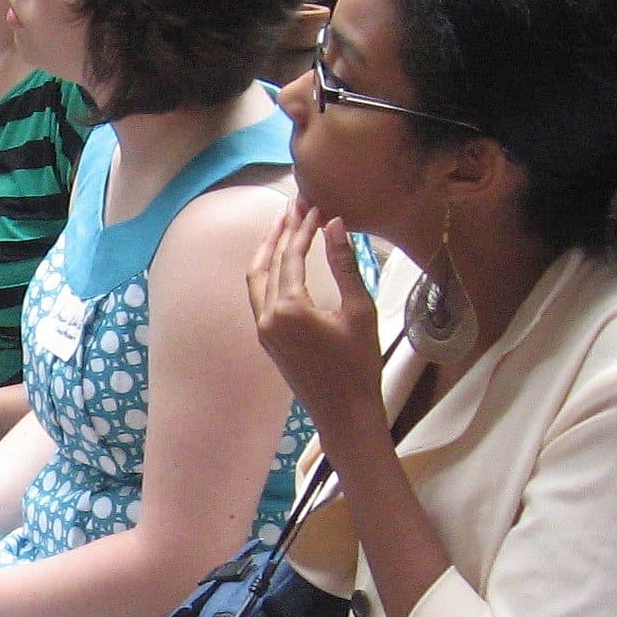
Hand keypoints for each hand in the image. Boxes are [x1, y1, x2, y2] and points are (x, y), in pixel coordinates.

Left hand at [248, 202, 382, 442]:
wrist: (344, 412)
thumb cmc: (359, 364)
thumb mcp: (360, 311)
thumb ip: (345, 265)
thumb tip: (334, 225)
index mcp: (289, 308)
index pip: (291, 256)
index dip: (303, 227)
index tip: (316, 204)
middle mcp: (267, 317)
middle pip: (266, 263)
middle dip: (280, 232)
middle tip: (295, 205)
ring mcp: (263, 330)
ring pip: (256, 280)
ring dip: (267, 250)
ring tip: (282, 225)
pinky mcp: (266, 339)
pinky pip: (258, 296)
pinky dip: (266, 273)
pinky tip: (279, 262)